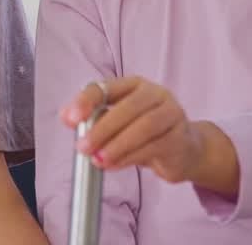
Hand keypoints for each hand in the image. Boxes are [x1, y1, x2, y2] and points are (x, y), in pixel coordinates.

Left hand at [61, 77, 203, 183]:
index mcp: (135, 84)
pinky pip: (153, 147)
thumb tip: (66, 117)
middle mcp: (156, 94)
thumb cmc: (145, 133)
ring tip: (98, 160)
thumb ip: (94, 118)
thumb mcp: (119, 122)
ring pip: (144, 127)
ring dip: (117, 145)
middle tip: (83, 147)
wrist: (185, 149)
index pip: (107, 87)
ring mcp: (172, 114)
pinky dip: (130, 158)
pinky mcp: (180, 138)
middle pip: (128, 107)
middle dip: (102, 128)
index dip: (87, 101)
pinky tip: (114, 166)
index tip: (71, 119)